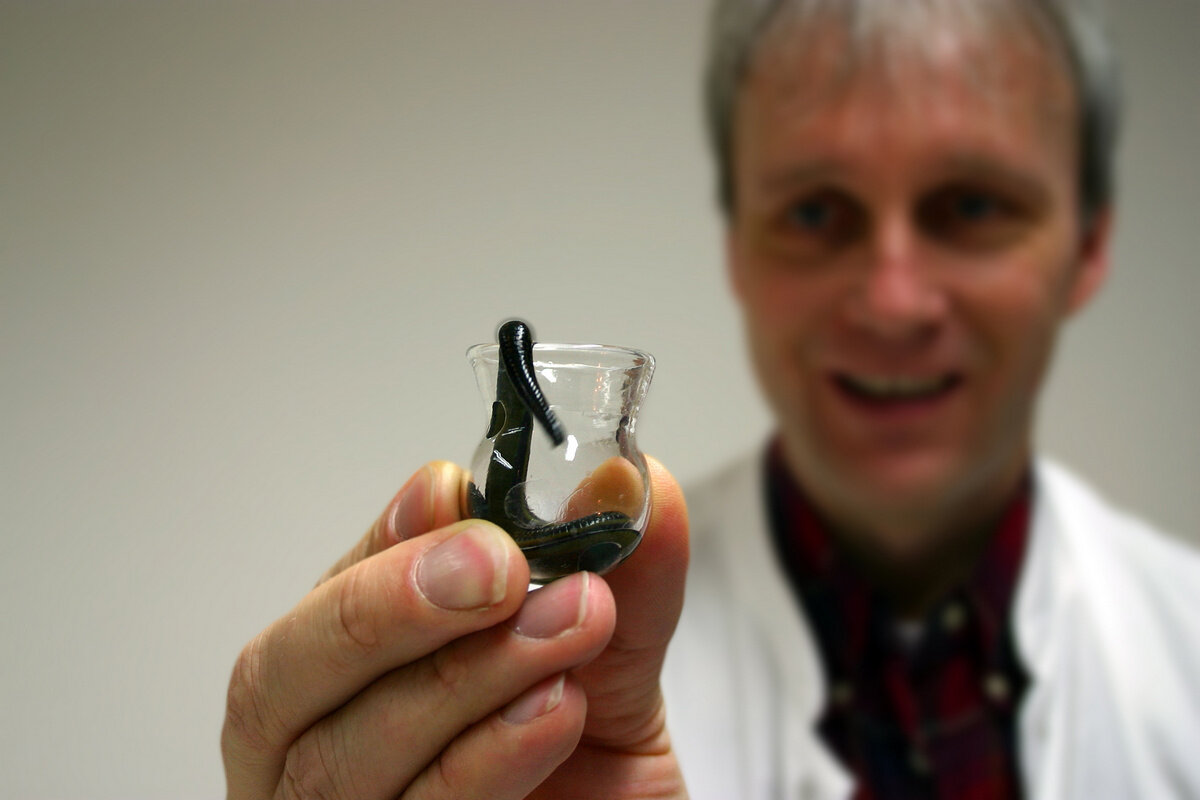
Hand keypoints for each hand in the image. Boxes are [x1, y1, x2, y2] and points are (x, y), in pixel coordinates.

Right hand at [221, 457, 688, 798]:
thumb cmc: (598, 752)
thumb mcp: (612, 652)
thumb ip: (620, 569)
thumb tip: (621, 481)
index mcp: (352, 668)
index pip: (326, 593)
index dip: (383, 541)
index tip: (456, 494)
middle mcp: (321, 746)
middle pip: (280, 679)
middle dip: (390, 606)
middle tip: (497, 565)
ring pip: (345, 757)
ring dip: (465, 678)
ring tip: (568, 625)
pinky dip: (487, 759)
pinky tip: (553, 711)